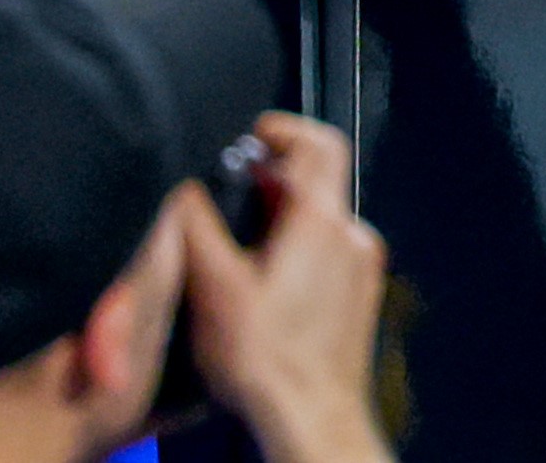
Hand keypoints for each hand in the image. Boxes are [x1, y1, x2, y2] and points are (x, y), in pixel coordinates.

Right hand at [169, 113, 391, 462]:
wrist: (312, 417)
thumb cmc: (264, 356)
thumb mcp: (214, 286)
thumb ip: (196, 227)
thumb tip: (183, 187)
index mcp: (321, 220)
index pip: (320, 142)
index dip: (284, 128)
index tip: (251, 137)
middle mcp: (352, 235)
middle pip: (318, 182)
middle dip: (273, 180)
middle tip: (229, 195)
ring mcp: (362, 268)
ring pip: (323, 221)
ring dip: (284, 219)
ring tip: (238, 246)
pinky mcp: (360, 298)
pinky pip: (331, 254)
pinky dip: (300, 251)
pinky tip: (264, 285)